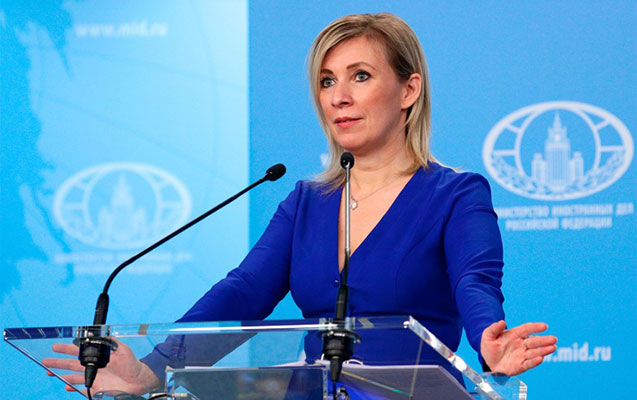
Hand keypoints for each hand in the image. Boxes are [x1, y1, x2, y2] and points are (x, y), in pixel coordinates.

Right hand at [42, 338, 160, 394]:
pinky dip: (73, 388)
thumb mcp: (123, 350)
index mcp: (98, 356)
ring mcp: (94, 378)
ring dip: (61, 375)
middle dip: (58, 362)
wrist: (139, 380)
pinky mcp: (96, 388)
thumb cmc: (132, 364)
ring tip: (49, 373)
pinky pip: (82, 388)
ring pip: (73, 376)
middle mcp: (94, 367)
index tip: (55, 347)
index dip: (67, 349)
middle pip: (71, 364)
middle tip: (45, 361)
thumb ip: (112, 343)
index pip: (79, 351)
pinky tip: (66, 386)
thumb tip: (102, 335)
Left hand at [480, 320, 556, 375]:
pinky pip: (528, 363)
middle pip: (534, 341)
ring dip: (544, 350)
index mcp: (514, 335)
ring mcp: (522, 355)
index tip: (544, 326)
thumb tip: (502, 322)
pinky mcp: (521, 366)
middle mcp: (521, 344)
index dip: (535, 327)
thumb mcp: (487, 336)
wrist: (488, 362)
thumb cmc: (489, 347)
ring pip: (534, 352)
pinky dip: (534, 361)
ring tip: (552, 348)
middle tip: (553, 339)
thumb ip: (494, 329)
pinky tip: (541, 358)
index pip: (526, 329)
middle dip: (544, 340)